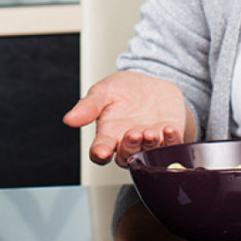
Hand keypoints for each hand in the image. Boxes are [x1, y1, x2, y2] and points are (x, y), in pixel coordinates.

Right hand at [64, 71, 192, 166]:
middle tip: (132, 134)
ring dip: (151, 145)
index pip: (100, 152)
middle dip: (130, 148)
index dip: (100, 154)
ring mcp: (149, 143)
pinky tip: (169, 129)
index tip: (102, 151)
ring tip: (151, 132)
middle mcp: (128, 144)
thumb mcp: (103, 91)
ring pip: (149, 154)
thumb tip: (69, 120)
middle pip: (126, 157)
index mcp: (108, 136)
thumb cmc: (124, 90)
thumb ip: (89, 106)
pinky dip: (171, 140)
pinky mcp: (169, 138)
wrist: (151, 83)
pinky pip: (172, 146)